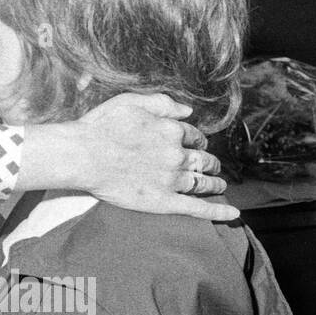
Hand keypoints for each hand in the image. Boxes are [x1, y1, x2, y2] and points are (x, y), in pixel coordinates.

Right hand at [44, 93, 237, 220]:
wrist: (82, 155)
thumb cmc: (100, 127)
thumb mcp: (131, 101)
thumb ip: (162, 103)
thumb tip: (188, 109)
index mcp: (171, 130)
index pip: (194, 135)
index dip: (197, 139)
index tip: (195, 142)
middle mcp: (177, 155)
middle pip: (202, 159)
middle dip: (209, 161)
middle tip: (211, 165)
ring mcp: (172, 180)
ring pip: (203, 183)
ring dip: (215, 183)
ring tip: (220, 185)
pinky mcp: (163, 201)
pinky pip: (197, 208)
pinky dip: (218, 211)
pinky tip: (233, 213)